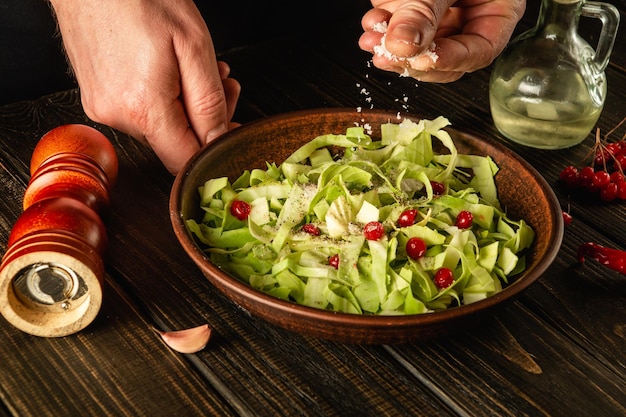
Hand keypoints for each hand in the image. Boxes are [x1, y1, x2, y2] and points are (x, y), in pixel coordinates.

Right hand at [49, 0, 239, 173]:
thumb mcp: (194, 47)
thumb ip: (209, 102)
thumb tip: (218, 141)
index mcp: (144, 108)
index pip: (186, 161)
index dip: (215, 151)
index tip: (231, 128)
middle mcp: (117, 115)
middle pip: (174, 144)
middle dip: (206, 120)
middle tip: (226, 85)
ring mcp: (101, 107)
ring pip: (158, 127)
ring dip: (186, 106)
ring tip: (199, 68)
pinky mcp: (96, 96)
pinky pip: (139, 111)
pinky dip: (163, 98)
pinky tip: (173, 70)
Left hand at [358, 0, 525, 81]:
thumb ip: (426, 10)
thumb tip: (405, 46)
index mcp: (497, 7)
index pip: (481, 49)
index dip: (452, 59)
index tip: (424, 61)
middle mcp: (468, 15)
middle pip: (446, 57)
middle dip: (413, 59)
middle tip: (390, 56)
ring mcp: (437, 15)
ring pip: (417, 51)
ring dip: (390, 50)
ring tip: (372, 41)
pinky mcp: (409, 11)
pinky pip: (396, 34)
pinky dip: (380, 33)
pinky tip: (370, 27)